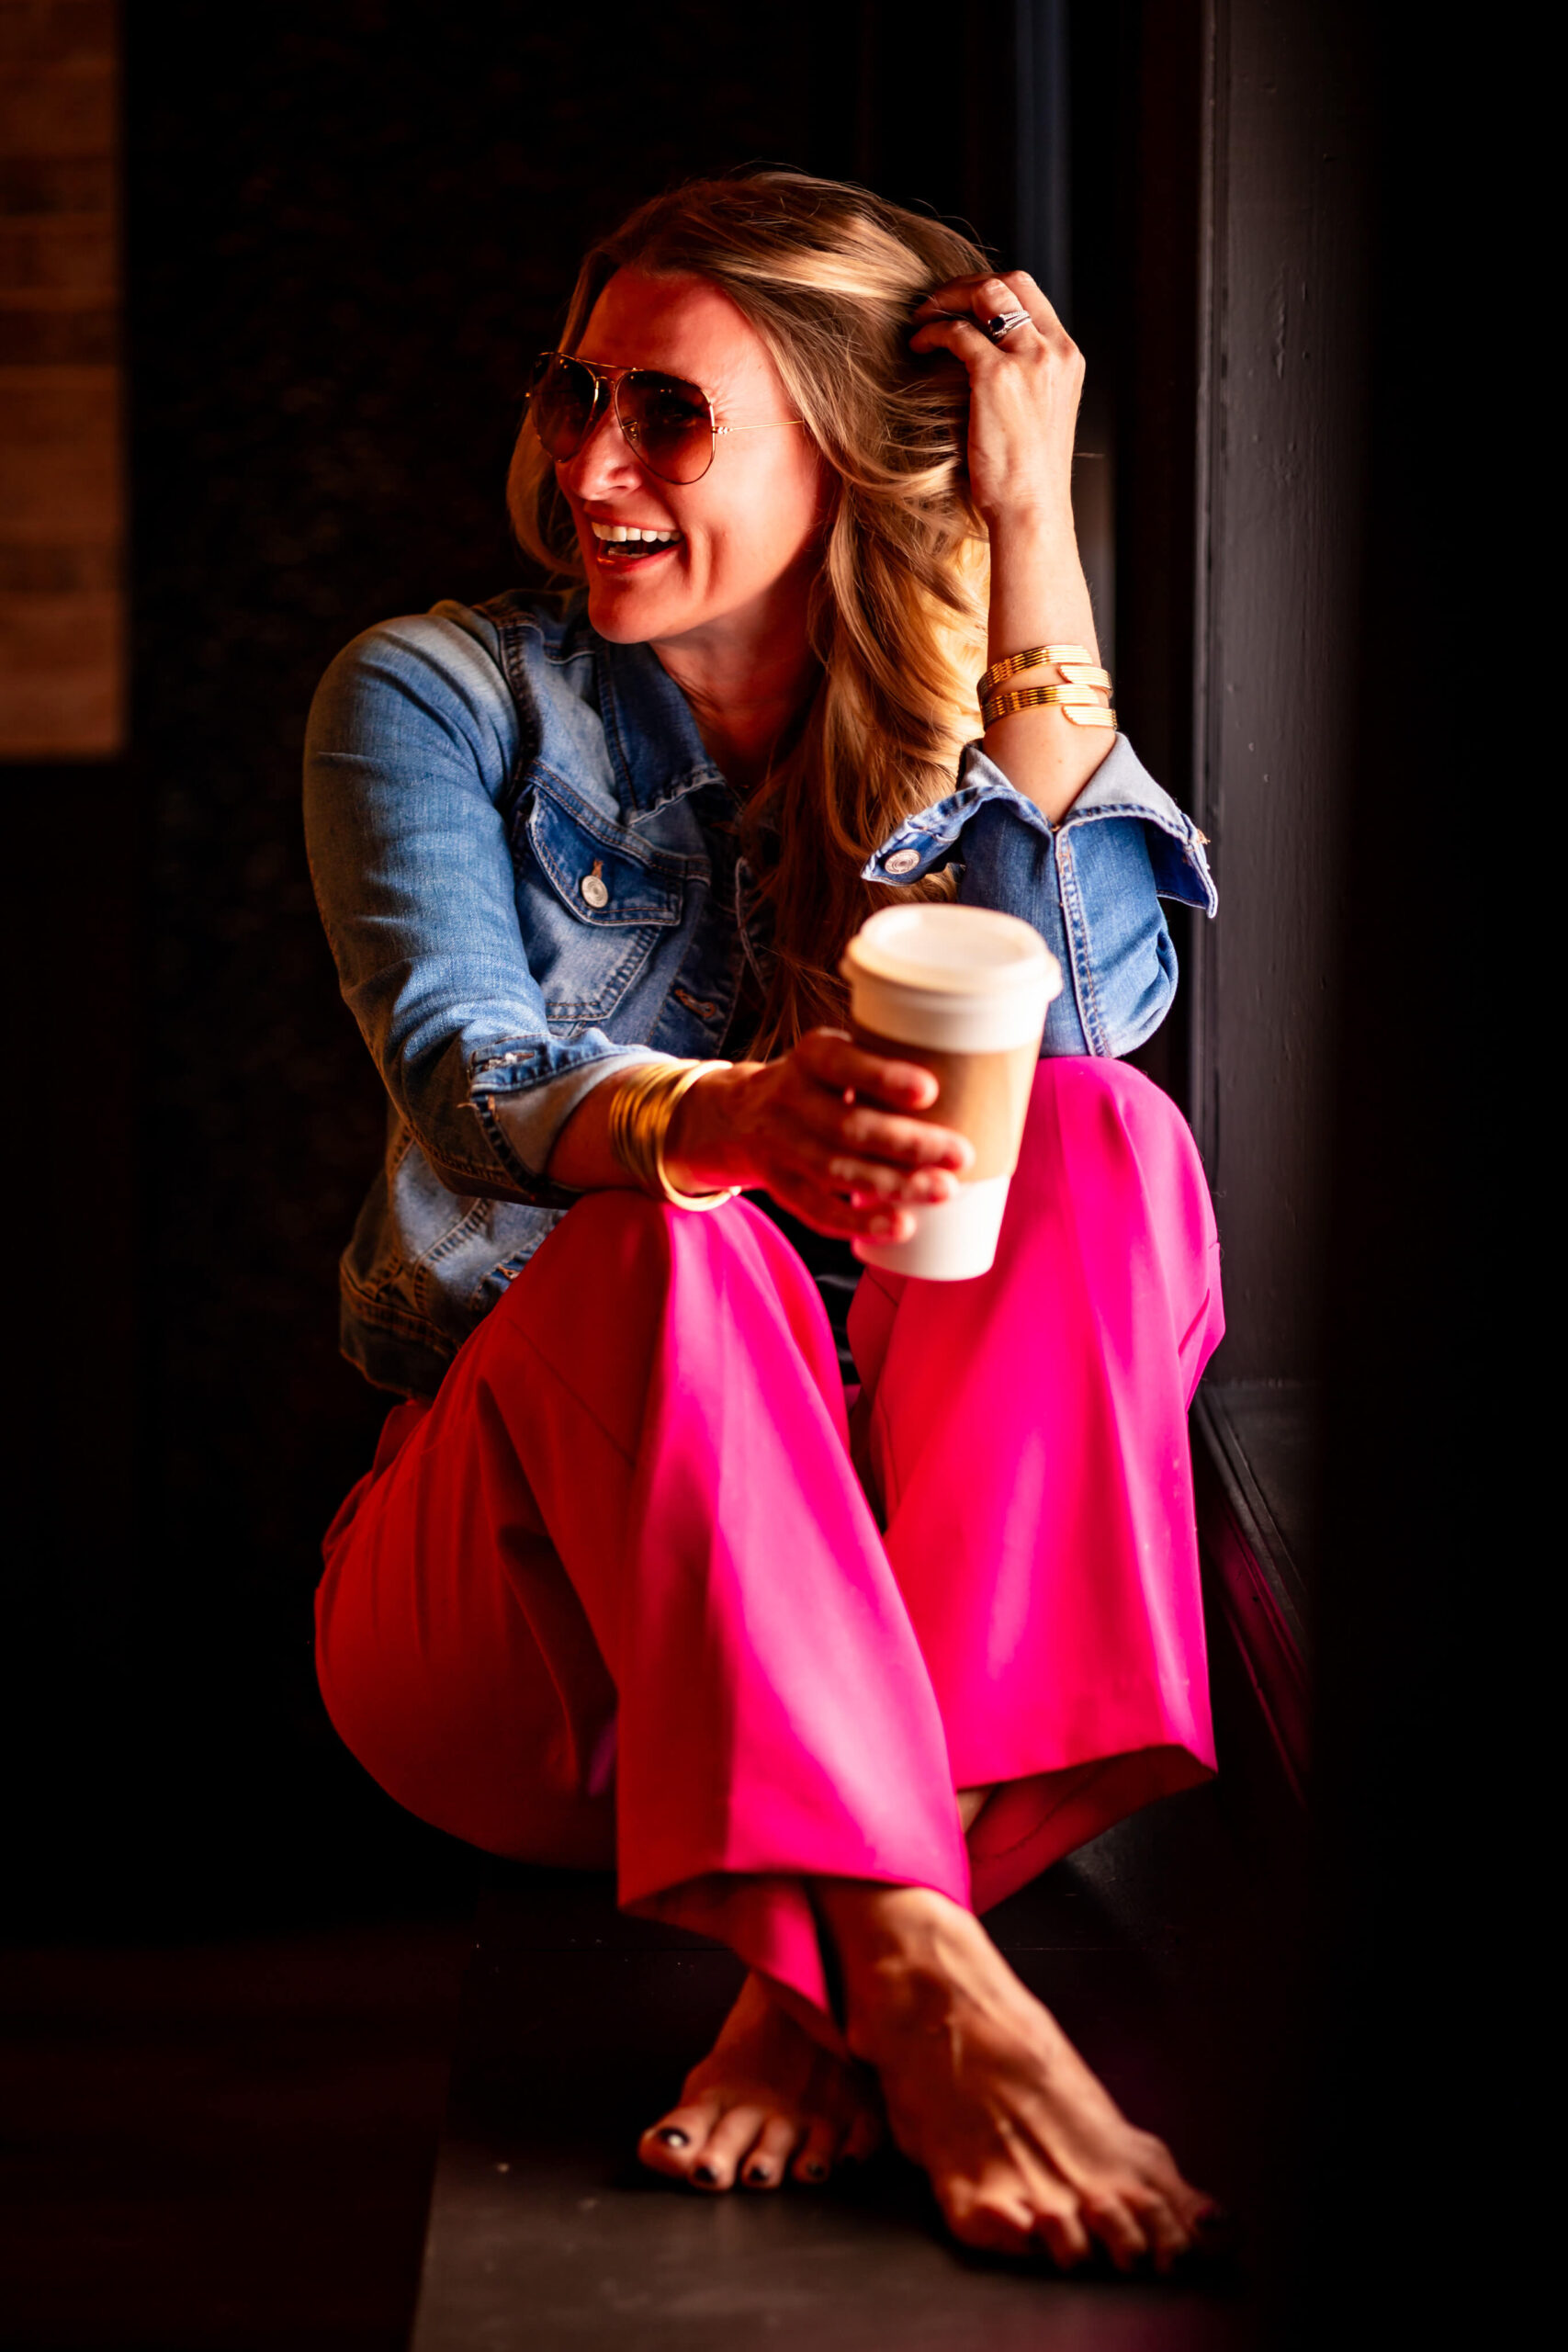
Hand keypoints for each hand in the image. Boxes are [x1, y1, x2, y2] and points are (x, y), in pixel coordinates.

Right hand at [665, 1029, 973, 1242]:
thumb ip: (888, 1064)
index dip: (883, 1076)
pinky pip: (818, 1209)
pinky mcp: (779, 1185)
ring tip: (944, 1190)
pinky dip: (860, 1221)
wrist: (736, 1116)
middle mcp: (788, 1097)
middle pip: (848, 1125)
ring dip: (894, 1185)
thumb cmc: (819, 1084)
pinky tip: (900, 1226)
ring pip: (838, 1171)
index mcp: (811, 1055)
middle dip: (908, 1144)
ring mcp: (779, 1145)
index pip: (842, 1062)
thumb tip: (982, 1080)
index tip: (930, 1089)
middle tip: (962, 1154)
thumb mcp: (838, 1057)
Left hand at [909, 267, 1083, 534]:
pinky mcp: (997, 376)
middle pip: (1010, 283)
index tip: (962, 306)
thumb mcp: (1039, 417)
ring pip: (985, 295)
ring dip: (947, 300)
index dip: (991, 290)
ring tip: (921, 319)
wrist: (1032, 510)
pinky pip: (958, 332)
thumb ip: (1026, 381)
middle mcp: (1054, 351)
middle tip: (936, 304)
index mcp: (1067, 358)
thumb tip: (986, 361)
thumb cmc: (1028, 478)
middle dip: (967, 285)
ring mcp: (1029, 360)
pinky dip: (933, 332)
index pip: (1031, 296)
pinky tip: (918, 347)